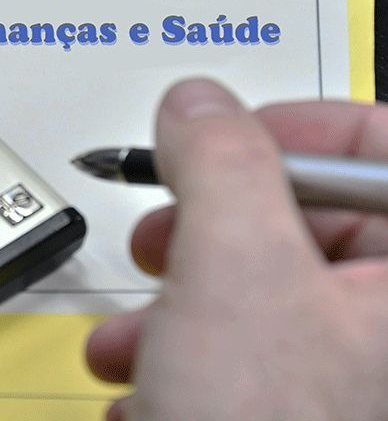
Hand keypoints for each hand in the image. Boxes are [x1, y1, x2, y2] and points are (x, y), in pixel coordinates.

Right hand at [86, 79, 387, 419]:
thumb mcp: (235, 272)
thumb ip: (219, 163)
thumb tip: (196, 105)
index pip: (376, 143)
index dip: (291, 125)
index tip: (220, 135)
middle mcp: (386, 319)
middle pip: (304, 217)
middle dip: (205, 227)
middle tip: (166, 235)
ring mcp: (348, 368)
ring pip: (254, 286)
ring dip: (172, 298)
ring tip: (132, 332)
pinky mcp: (294, 403)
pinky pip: (236, 345)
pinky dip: (177, 350)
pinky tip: (143, 377)